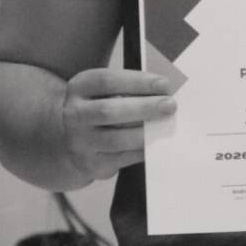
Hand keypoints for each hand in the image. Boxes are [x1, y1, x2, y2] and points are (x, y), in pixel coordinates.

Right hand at [61, 68, 175, 180]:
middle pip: (109, 111)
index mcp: (79, 88)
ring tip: (166, 125)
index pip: (107, 81)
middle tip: (170, 105)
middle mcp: (75, 114)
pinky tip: (156, 142)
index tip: (164, 84)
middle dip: (144, 107)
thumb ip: (129, 87)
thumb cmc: (101, 107)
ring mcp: (81, 141)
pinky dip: (143, 150)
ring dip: (145, 132)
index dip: (137, 82)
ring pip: (116, 139)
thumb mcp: (105, 91)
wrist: (75, 141)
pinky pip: (123, 158)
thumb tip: (164, 89)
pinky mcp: (92, 164)